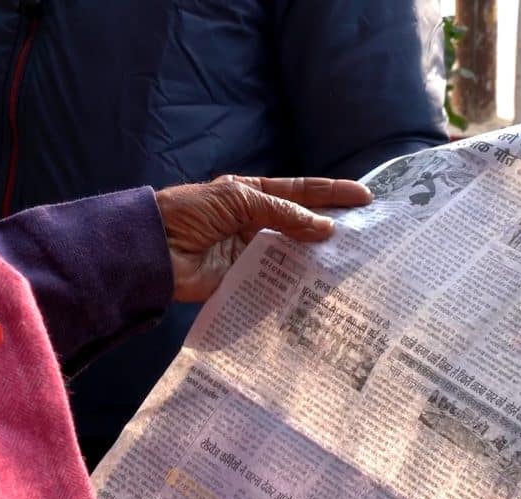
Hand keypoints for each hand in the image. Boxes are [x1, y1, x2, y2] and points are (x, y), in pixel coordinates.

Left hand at [156, 175, 371, 301]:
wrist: (151, 249)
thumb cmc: (190, 213)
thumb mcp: (239, 200)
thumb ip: (283, 212)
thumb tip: (325, 227)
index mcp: (254, 195)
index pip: (301, 192)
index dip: (333, 193)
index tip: (365, 197)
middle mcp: (258, 222)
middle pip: (304, 223)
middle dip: (334, 226)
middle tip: (369, 231)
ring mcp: (254, 252)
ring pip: (295, 253)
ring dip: (321, 256)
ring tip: (355, 260)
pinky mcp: (247, 279)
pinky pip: (278, 280)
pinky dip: (299, 282)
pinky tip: (323, 284)